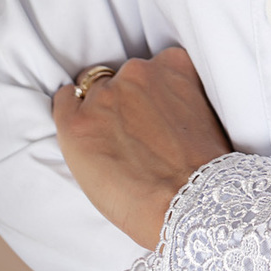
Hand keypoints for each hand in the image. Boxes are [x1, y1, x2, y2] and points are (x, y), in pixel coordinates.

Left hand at [53, 47, 230, 250]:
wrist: (187, 205)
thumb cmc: (203, 174)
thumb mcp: (206, 114)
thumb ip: (181, 98)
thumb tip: (163, 109)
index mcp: (174, 64)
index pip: (151, 68)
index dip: (149, 95)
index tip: (152, 116)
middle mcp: (137, 71)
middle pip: (120, 78)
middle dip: (124, 102)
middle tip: (133, 137)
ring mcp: (105, 96)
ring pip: (91, 91)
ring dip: (99, 112)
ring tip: (110, 145)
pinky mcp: (77, 124)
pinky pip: (63, 102)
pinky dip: (69, 113)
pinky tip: (81, 134)